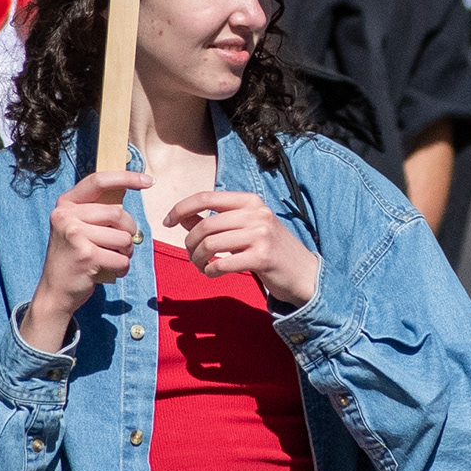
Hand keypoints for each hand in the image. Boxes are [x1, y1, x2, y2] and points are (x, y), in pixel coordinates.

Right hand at [23, 168, 142, 351]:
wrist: (55, 291)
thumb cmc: (73, 256)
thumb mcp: (77, 226)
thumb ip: (96, 210)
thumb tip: (129, 186)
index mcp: (65, 204)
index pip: (98, 181)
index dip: (126, 177)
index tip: (149, 180)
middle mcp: (66, 216)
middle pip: (118, 214)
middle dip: (129, 231)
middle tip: (121, 244)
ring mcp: (74, 236)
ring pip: (124, 238)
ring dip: (126, 252)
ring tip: (111, 258)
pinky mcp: (86, 257)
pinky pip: (122, 259)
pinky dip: (121, 268)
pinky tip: (108, 271)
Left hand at [167, 187, 318, 309]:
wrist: (303, 272)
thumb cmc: (269, 249)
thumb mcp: (244, 228)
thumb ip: (214, 220)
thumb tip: (181, 216)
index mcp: (250, 201)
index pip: (206, 197)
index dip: (181, 208)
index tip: (167, 222)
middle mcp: (257, 213)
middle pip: (205, 225)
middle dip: (189, 243)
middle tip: (191, 256)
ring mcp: (261, 235)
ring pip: (210, 244)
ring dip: (198, 259)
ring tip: (201, 266)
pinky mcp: (262, 257)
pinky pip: (222, 264)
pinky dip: (211, 271)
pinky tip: (213, 273)